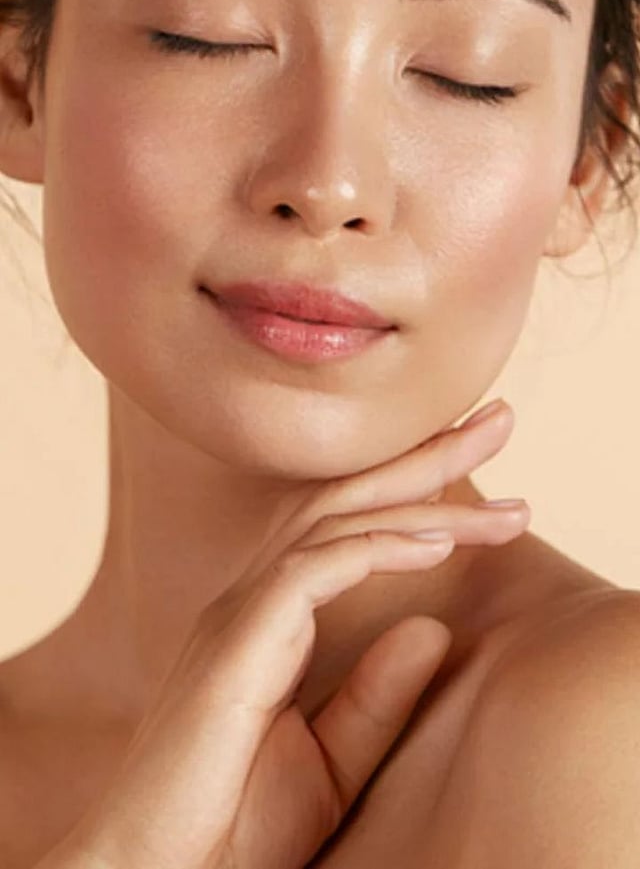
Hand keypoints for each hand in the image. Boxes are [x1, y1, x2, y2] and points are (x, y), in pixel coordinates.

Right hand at [49, 400, 528, 868]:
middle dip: (426, 457)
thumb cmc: (230, 830)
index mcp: (268, 621)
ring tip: (504, 500)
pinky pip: (314, 572)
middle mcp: (251, 600)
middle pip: (347, 499)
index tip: (488, 478)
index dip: (417, 490)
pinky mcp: (236, 645)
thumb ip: (378, 695)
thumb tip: (434, 625)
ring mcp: (238, 616)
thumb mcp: (331, 763)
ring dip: (424, 499)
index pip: (347, 527)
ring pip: (338, 522)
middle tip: (498, 420)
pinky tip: (436, 542)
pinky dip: (378, 548)